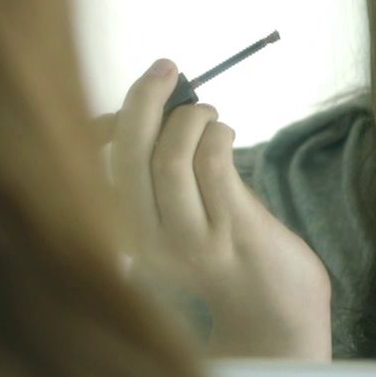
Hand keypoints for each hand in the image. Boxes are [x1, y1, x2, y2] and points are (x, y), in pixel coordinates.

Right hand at [105, 59, 331, 360]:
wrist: (273, 309)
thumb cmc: (222, 247)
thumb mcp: (172, 217)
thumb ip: (152, 171)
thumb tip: (138, 105)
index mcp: (126, 234)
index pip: (102, 164)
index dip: (115, 117)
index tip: (140, 87)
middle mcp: (150, 240)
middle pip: (131, 154)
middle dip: (145, 99)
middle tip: (166, 66)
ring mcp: (192, 238)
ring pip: (173, 156)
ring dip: (192, 117)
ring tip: (207, 113)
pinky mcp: (234, 230)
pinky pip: (214, 162)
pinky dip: (217, 133)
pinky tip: (224, 134)